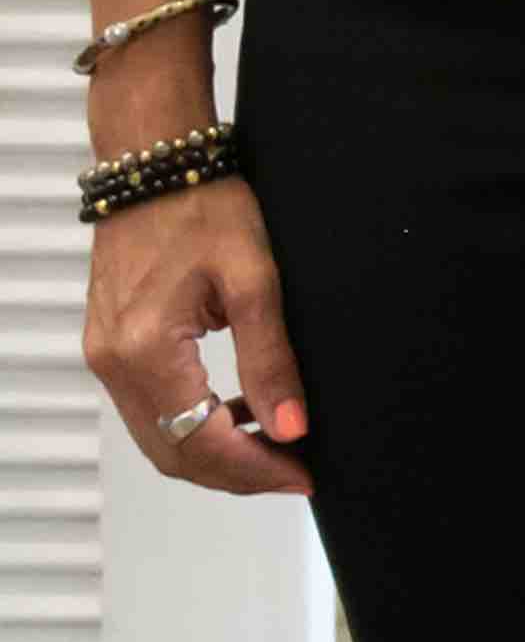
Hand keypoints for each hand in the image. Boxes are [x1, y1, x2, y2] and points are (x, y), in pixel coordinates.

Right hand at [84, 179, 306, 498]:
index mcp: (146, 351)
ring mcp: (105, 358)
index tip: (302, 474)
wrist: (154, 167)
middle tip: (295, 470)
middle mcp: (114, 364)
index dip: (255, 468)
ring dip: (215, 450)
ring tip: (277, 444)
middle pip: (173, 452)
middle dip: (237, 472)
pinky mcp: (110, 348)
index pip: (200, 442)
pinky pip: (150, 407)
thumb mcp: (255, 280)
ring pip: (158, 436)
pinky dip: (192, 422)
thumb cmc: (203, 207)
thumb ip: (270, 359)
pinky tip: (238, 409)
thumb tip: (293, 425)